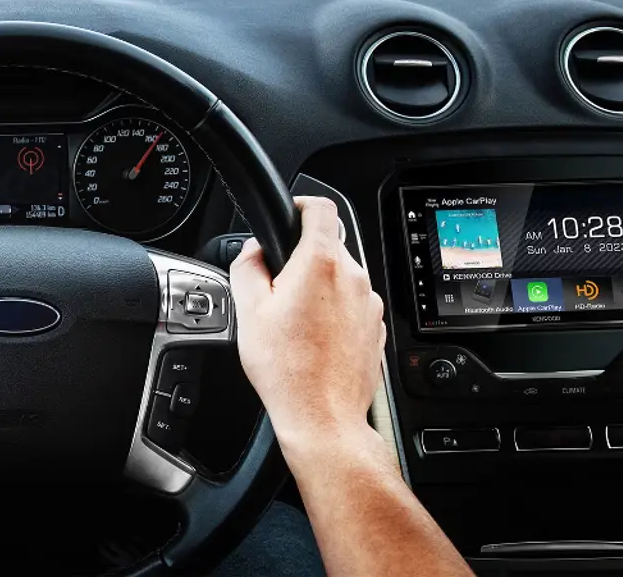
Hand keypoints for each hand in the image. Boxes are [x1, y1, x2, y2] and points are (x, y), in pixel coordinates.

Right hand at [230, 196, 385, 459]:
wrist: (323, 418)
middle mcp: (353, 276)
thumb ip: (247, 266)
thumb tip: (253, 251)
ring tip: (295, 320)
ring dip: (319, 286)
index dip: (302, 204)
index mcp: (320, 263)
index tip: (291, 214)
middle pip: (328, 244)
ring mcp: (369, 302)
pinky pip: (353, 303)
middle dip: (302, 257)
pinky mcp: (376, 326)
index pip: (321, 207)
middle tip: (278, 286)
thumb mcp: (248, 311)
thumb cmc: (288, 370)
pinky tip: (314, 337)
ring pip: (341, 276)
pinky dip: (335, 310)